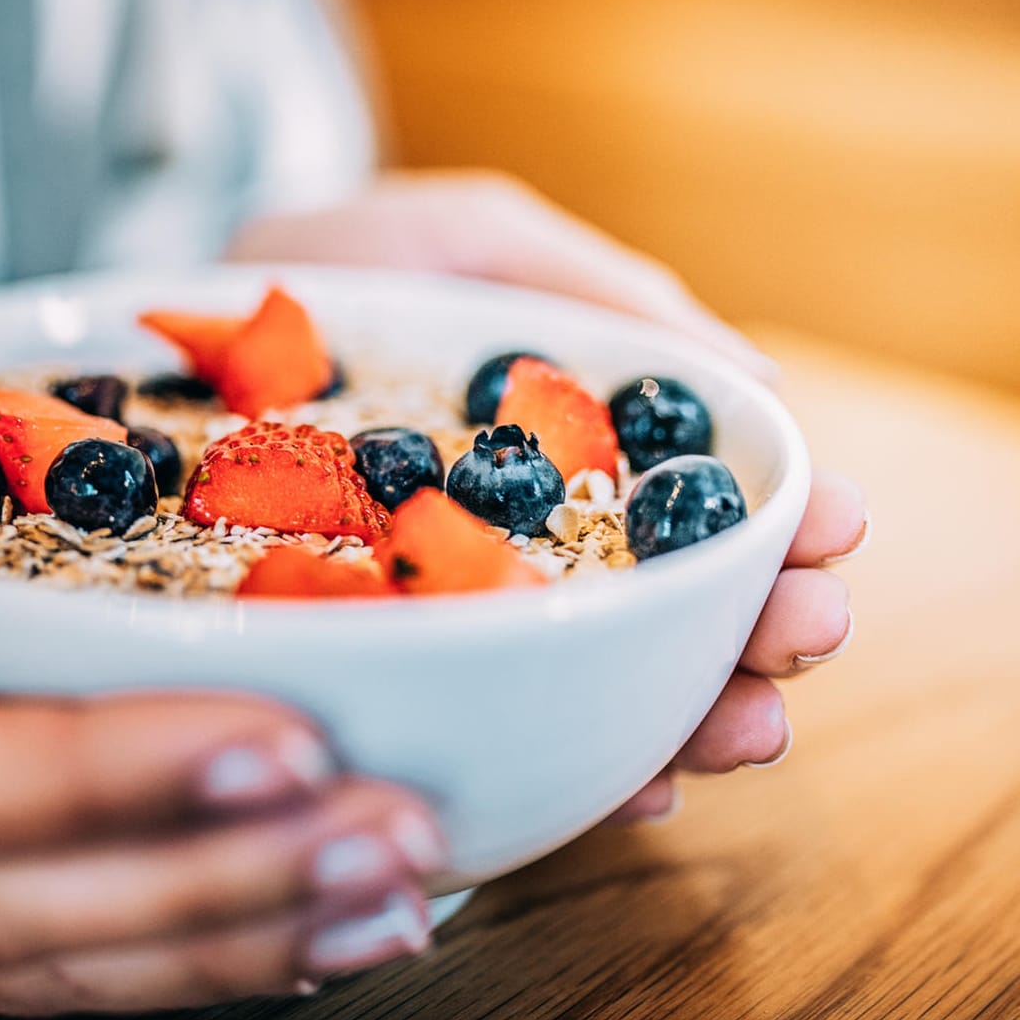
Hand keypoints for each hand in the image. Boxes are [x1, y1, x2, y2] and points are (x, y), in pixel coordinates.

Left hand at [229, 174, 867, 816]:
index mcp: (556, 447)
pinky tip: (628, 782)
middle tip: (807, 634)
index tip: (835, 533)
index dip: (773, 520)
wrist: (183, 330)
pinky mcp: (381, 667)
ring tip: (745, 726)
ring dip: (690, 710)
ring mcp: (455, 613)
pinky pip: (483, 728)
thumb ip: (588, 288)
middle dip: (756, 628)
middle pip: (662, 602)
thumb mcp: (468, 238)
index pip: (686, 501)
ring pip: (594, 679)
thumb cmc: (335, 267)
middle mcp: (520, 543)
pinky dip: (568, 757)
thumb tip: (753, 376)